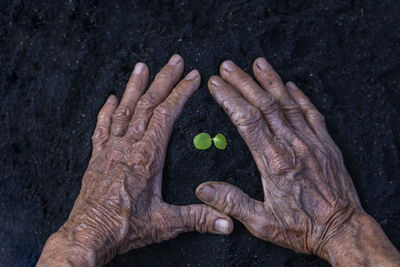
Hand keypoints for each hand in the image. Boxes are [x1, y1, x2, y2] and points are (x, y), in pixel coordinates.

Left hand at [37, 55, 232, 265]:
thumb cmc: (125, 227)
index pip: (166, 114)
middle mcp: (128, 146)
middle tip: (174, 61)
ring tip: (141, 66)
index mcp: (147, 156)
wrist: (89, 234)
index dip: (180, 92)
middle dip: (163, 80)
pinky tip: (111, 98)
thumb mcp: (166, 223)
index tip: (191, 77)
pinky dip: (106, 110)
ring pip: (124, 109)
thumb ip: (198, 218)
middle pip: (147, 104)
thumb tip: (226, 221)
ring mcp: (110, 149)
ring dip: (134, 86)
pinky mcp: (97, 157)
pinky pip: (102, 127)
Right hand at [195, 59, 399, 265]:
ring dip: (271, 81)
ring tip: (258, 63)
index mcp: (273, 161)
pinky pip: (313, 114)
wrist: (342, 230)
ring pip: (288, 103)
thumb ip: (231, 202)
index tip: (216, 84)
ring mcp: (312, 142)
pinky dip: (301, 97)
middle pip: (264, 104)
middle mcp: (292, 145)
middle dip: (244, 82)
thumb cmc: (302, 228)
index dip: (229, 98)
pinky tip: (291, 85)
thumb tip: (203, 189)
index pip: (246, 119)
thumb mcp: (262, 222)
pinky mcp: (326, 144)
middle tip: (228, 66)